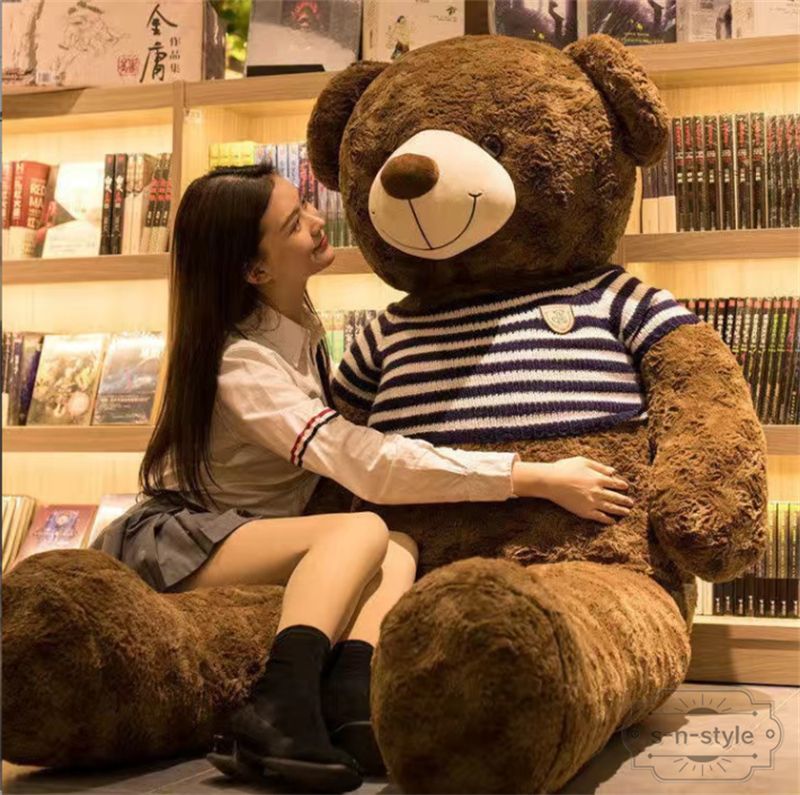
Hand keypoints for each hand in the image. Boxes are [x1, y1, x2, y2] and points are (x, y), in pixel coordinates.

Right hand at [512, 456, 633, 523]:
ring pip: (611, 508)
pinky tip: (612, 521)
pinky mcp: (585, 512)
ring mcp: (592, 503)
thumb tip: (613, 471)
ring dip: (620, 510)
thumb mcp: (583, 461)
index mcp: (598, 478)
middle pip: (616, 497)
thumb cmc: (564, 468)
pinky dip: (607, 520)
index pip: (615, 483)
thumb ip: (599, 466)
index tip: (626, 487)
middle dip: (625, 500)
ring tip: (627, 512)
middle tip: (631, 503)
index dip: (622, 485)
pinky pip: (600, 517)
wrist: (551, 481)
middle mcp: (598, 491)